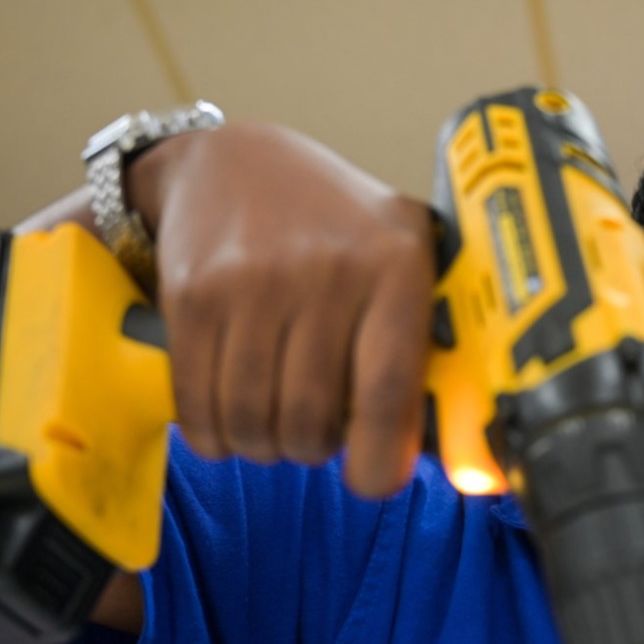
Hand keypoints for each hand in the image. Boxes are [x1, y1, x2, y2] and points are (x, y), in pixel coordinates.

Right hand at [129, 122, 434, 496]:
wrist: (235, 162)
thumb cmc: (337, 225)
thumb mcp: (402, 252)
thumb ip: (426, 336)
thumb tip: (452, 442)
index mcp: (395, 265)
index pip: (388, 391)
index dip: (379, 460)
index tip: (373, 481)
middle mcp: (326, 270)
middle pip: (312, 420)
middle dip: (312, 448)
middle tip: (315, 432)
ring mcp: (252, 282)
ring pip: (253, 422)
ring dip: (263, 444)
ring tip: (275, 423)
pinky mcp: (192, 296)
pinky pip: (198, 405)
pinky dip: (213, 433)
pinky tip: (228, 419)